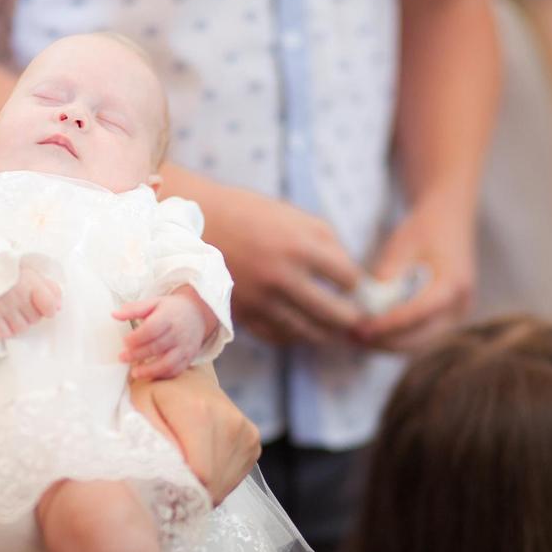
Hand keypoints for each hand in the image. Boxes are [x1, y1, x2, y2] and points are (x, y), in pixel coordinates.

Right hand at [0, 265, 60, 339]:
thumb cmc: (11, 274)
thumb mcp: (33, 274)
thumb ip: (50, 289)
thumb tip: (58, 307)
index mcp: (30, 281)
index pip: (49, 306)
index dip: (49, 310)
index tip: (45, 309)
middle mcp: (17, 294)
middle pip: (35, 319)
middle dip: (31, 314)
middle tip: (22, 304)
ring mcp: (3, 306)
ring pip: (21, 328)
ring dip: (19, 323)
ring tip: (13, 312)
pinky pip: (5, 333)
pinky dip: (5, 329)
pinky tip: (3, 318)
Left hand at [114, 288, 214, 379]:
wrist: (197, 314)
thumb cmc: (172, 309)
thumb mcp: (154, 303)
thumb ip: (134, 309)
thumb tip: (114, 315)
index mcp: (168, 317)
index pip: (151, 329)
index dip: (136, 337)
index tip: (124, 341)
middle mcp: (178, 333)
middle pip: (156, 347)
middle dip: (137, 354)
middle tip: (122, 357)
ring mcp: (184, 347)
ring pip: (167, 363)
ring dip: (149, 370)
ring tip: (135, 373)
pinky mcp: (188, 358)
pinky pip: (176, 370)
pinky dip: (162, 375)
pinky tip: (150, 375)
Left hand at [129, 365, 260, 504]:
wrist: (189, 375)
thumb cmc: (157, 391)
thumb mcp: (140, 405)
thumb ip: (149, 436)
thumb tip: (169, 470)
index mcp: (200, 413)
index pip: (199, 474)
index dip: (182, 490)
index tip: (165, 489)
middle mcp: (231, 422)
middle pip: (213, 483)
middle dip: (191, 492)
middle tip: (171, 484)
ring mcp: (247, 432)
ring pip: (224, 485)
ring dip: (203, 488)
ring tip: (185, 470)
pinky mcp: (253, 441)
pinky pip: (233, 477)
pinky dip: (216, 480)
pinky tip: (201, 464)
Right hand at [201, 186, 364, 344]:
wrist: (196, 224)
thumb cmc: (249, 214)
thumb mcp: (293, 216)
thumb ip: (326, 243)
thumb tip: (349, 277)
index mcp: (300, 246)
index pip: (348, 278)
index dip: (354, 282)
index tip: (350, 284)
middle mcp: (283, 277)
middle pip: (335, 313)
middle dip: (351, 317)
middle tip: (355, 317)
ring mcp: (262, 300)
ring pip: (308, 332)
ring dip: (325, 332)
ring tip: (331, 328)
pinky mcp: (243, 314)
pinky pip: (279, 336)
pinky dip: (293, 335)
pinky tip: (299, 328)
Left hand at [353, 201, 474, 351]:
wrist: (448, 221)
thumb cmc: (422, 231)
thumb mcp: (400, 248)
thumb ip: (386, 280)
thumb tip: (366, 310)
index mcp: (453, 284)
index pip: (419, 313)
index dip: (388, 324)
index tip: (360, 329)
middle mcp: (459, 307)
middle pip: (419, 338)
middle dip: (384, 341)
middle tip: (351, 336)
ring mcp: (454, 317)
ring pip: (417, 344)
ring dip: (386, 344)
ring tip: (354, 336)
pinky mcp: (443, 321)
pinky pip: (417, 338)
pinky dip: (394, 338)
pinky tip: (369, 332)